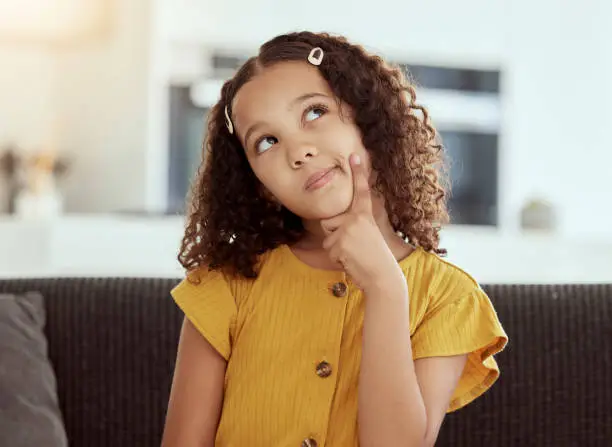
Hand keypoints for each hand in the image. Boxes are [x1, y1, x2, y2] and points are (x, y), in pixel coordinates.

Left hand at [321, 153, 402, 291]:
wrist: (382, 276)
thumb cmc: (375, 259)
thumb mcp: (368, 236)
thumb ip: (354, 226)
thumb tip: (334, 224)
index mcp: (365, 215)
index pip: (361, 192)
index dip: (358, 173)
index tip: (354, 156)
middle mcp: (356, 219)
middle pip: (329, 221)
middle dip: (335, 235)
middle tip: (353, 247)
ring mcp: (347, 230)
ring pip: (327, 236)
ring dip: (335, 248)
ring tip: (352, 254)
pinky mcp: (340, 243)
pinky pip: (328, 250)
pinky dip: (336, 258)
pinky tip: (350, 261)